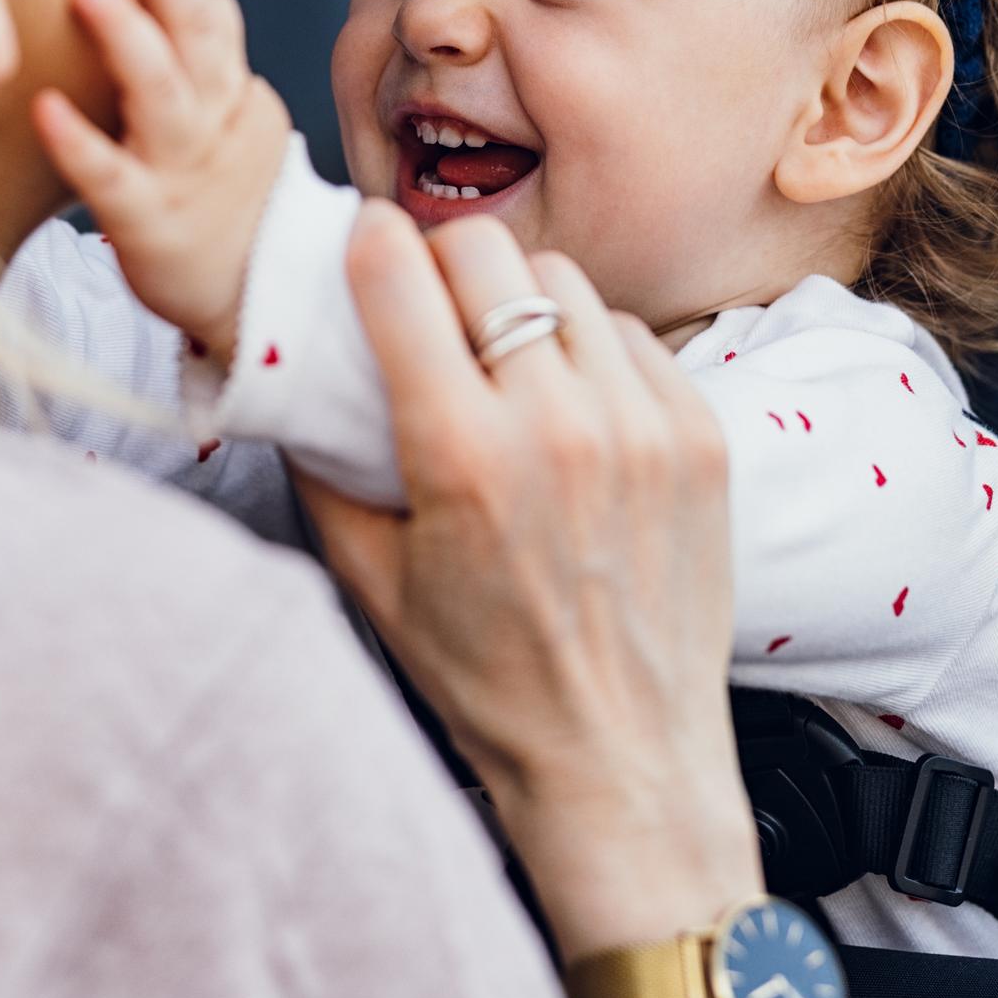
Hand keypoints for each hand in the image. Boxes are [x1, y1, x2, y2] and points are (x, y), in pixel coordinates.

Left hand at [31, 0, 292, 361]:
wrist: (258, 298)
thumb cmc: (219, 194)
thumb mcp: (222, 112)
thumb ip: (190, 50)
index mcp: (226, 86)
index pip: (213, 3)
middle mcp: (210, 116)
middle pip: (199, 29)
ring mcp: (180, 167)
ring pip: (162, 92)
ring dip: (126, 34)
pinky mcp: (147, 221)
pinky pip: (111, 178)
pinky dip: (79, 142)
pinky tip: (43, 108)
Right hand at [304, 205, 757, 957]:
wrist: (619, 757)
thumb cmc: (488, 679)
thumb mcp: (369, 579)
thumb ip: (324, 465)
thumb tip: (297, 373)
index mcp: (463, 458)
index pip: (402, 281)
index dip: (369, 243)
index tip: (363, 241)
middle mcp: (558, 426)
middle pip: (488, 254)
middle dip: (444, 259)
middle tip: (430, 296)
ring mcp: (640, 426)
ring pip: (566, 285)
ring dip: (521, 302)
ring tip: (506, 355)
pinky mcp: (700, 436)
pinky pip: (633, 337)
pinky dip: (592, 351)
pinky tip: (572, 404)